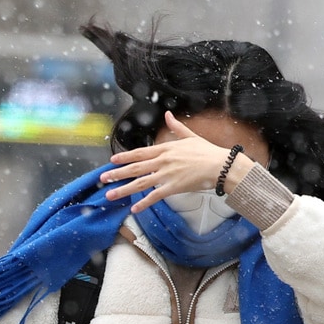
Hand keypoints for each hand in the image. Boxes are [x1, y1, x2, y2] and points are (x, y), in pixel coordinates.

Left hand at [102, 112, 255, 213]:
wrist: (220, 165)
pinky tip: (134, 209)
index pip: (140, 153)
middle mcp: (162, 161)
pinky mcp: (173, 187)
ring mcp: (166, 175)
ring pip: (140, 183)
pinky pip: (155, 196)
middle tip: (102, 178)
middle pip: (135, 168)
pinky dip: (144, 203)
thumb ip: (176, 127)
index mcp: (165, 149)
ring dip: (123, 189)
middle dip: (116, 173)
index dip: (125, 157)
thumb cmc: (208, 151)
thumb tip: (168, 114)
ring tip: (109, 195)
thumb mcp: (190, 136)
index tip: (112, 160)